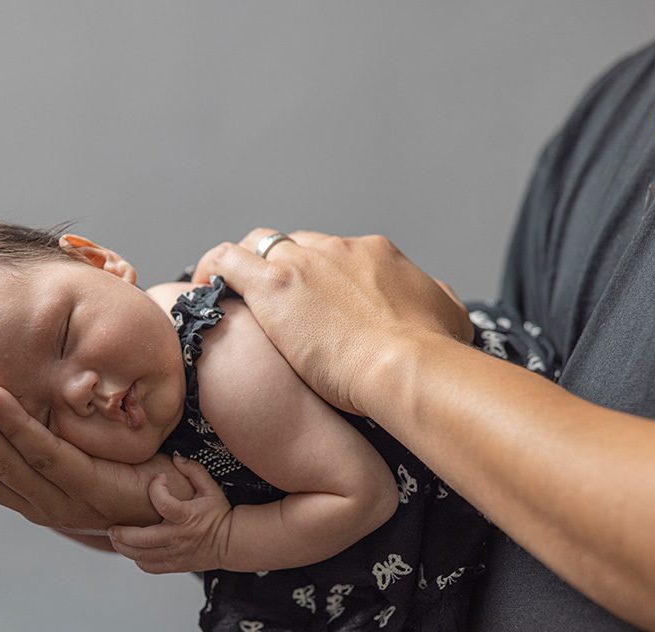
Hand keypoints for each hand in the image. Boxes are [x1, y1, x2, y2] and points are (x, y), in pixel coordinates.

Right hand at [0, 359, 192, 532]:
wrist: (180, 508)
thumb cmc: (128, 471)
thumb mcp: (75, 448)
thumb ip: (41, 432)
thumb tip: (3, 391)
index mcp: (22, 493)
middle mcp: (30, 501)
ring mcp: (55, 498)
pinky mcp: (84, 486)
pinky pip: (40, 449)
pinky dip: (11, 421)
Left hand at [108, 455, 231, 572]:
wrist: (231, 542)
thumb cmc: (219, 514)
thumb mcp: (211, 488)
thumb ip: (194, 470)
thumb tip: (176, 458)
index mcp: (186, 516)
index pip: (163, 503)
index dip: (156, 488)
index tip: (158, 479)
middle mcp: (178, 537)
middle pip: (142, 539)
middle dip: (122, 533)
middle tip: (112, 526)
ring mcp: (175, 554)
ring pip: (141, 556)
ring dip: (124, 547)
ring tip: (117, 537)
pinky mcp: (174, 565)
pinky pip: (149, 567)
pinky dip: (137, 559)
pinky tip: (133, 549)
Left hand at [192, 228, 471, 415]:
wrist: (408, 364)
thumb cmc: (431, 352)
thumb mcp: (449, 316)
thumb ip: (436, 299)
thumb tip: (437, 295)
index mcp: (375, 255)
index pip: (336, 254)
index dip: (319, 276)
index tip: (312, 301)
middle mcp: (337, 249)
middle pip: (296, 245)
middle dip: (284, 269)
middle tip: (275, 304)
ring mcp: (302, 262)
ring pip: (261, 244)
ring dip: (249, 265)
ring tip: (237, 294)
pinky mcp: (273, 284)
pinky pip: (228, 259)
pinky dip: (214, 267)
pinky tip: (205, 286)